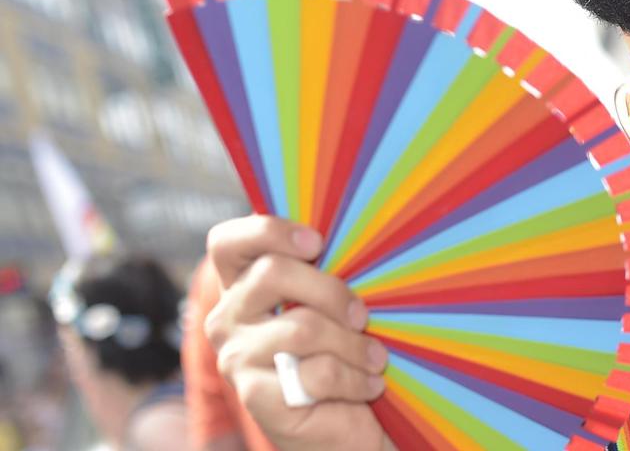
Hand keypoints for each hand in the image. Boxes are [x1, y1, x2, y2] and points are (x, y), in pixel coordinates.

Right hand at [205, 215, 390, 450]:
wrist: (345, 425)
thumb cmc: (343, 351)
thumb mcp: (333, 303)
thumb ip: (325, 271)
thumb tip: (358, 238)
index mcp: (242, 286)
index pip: (228, 242)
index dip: (268, 231)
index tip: (317, 243)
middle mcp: (227, 319)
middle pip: (272, 273)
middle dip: (332, 291)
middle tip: (361, 316)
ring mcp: (235, 359)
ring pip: (304, 326)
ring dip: (354, 344)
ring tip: (375, 359)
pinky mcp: (255, 397)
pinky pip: (318, 372)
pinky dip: (356, 378)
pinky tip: (368, 386)